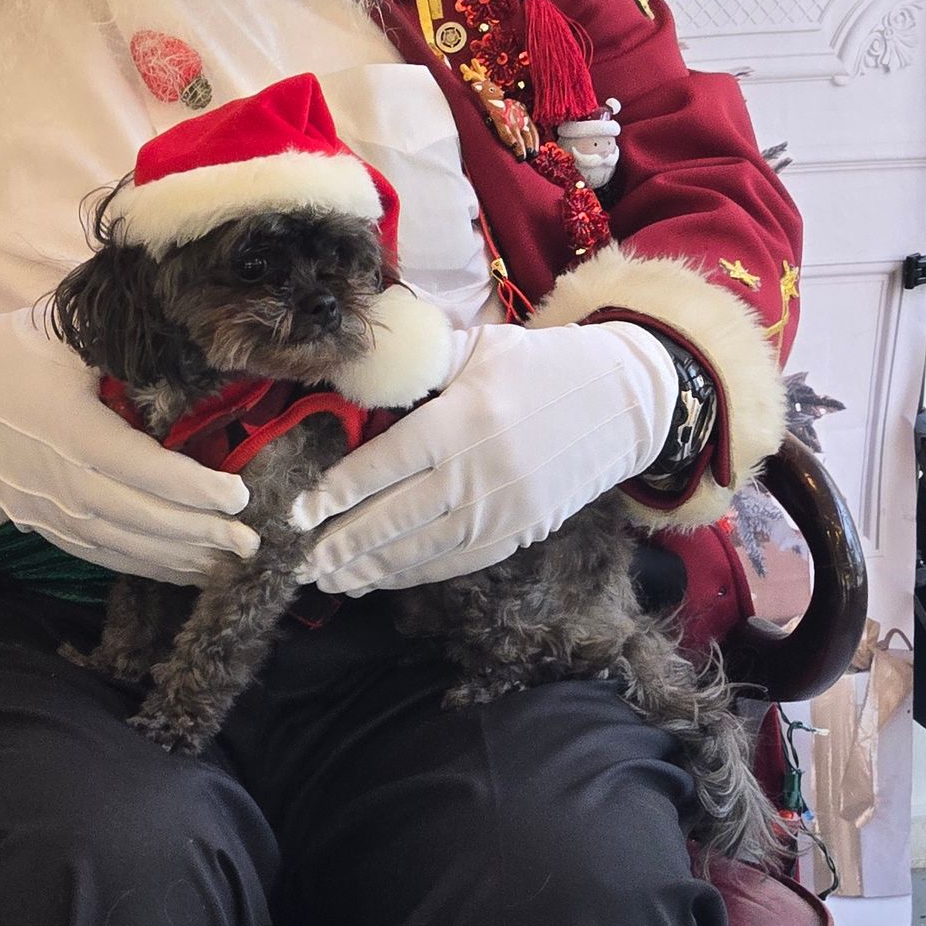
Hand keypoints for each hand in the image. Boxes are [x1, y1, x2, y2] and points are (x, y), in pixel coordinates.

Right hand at [0, 305, 257, 582]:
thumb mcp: (58, 331)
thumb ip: (119, 340)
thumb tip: (188, 330)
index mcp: (73, 431)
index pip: (148, 472)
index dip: (197, 491)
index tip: (240, 494)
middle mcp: (64, 482)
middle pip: (145, 521)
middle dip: (203, 537)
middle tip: (252, 543)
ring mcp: (50, 511)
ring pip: (127, 546)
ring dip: (180, 560)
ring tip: (226, 565)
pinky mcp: (40, 525)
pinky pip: (101, 554)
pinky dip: (143, 565)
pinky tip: (178, 569)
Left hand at [290, 320, 677, 595]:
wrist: (626, 403)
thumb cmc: (543, 366)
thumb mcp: (480, 346)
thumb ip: (420, 362)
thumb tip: (359, 367)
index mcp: (461, 419)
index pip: (384, 465)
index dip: (337, 493)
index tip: (299, 514)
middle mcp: (477, 471)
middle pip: (395, 518)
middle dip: (342, 545)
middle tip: (298, 563)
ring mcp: (501, 509)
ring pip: (421, 549)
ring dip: (370, 569)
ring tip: (329, 579)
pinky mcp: (520, 532)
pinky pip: (456, 562)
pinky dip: (414, 574)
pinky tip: (381, 579)